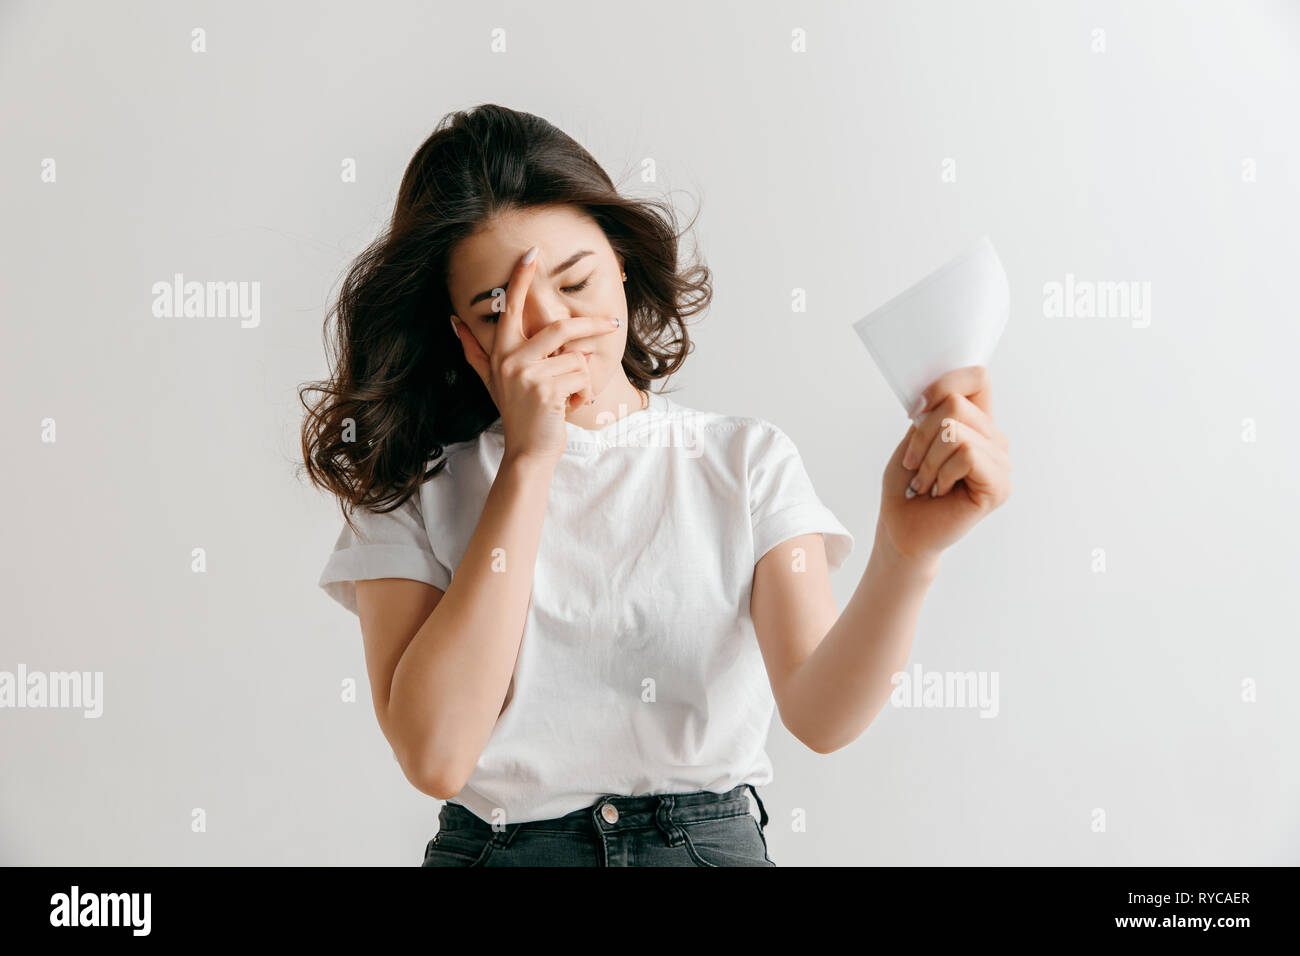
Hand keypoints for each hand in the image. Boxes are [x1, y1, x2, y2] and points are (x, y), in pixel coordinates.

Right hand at [450, 246, 622, 467]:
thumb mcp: (492, 380)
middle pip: (560, 327)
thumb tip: (455, 321)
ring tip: (569, 395)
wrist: (528, 451)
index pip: (511, 308)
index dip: (521, 279)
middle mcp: (511, 360)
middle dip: (591, 325)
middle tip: (611, 324)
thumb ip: (475, 350)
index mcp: (501, 352)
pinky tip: (569, 407)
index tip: (532, 253)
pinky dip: (584, 394)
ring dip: (582, 379)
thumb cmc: (518, 413)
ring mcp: (528, 375)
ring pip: (576, 357)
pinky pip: (582, 377)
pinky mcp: (546, 390)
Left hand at [878, 365, 1010, 565]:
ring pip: (955, 432)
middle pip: (955, 403)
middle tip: (916, 465)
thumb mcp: (915, 438)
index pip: (977, 377)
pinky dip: (942, 473)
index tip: (915, 411)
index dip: (944, 384)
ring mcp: (1001, 463)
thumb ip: (935, 412)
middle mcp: (994, 440)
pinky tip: (941, 491)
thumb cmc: (907, 487)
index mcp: (977, 423)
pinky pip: (966, 455)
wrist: (902, 529)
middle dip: (921, 434)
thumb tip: (944, 393)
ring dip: (928, 460)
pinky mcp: (1000, 485)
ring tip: (928, 483)